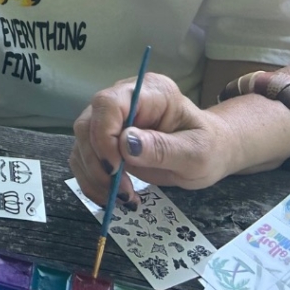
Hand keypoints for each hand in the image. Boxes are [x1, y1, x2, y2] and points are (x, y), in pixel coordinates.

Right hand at [70, 72, 230, 206]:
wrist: (208, 152)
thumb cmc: (209, 147)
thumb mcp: (197, 153)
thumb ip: (163, 148)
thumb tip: (125, 144)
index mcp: (150, 92)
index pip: (108, 104)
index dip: (103, 135)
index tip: (116, 168)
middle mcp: (123, 99)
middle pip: (87, 124)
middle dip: (98, 162)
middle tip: (122, 191)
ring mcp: (111, 119)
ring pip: (81, 144)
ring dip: (94, 176)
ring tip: (124, 197)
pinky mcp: (103, 139)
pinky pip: (83, 158)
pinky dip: (92, 181)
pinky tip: (112, 196)